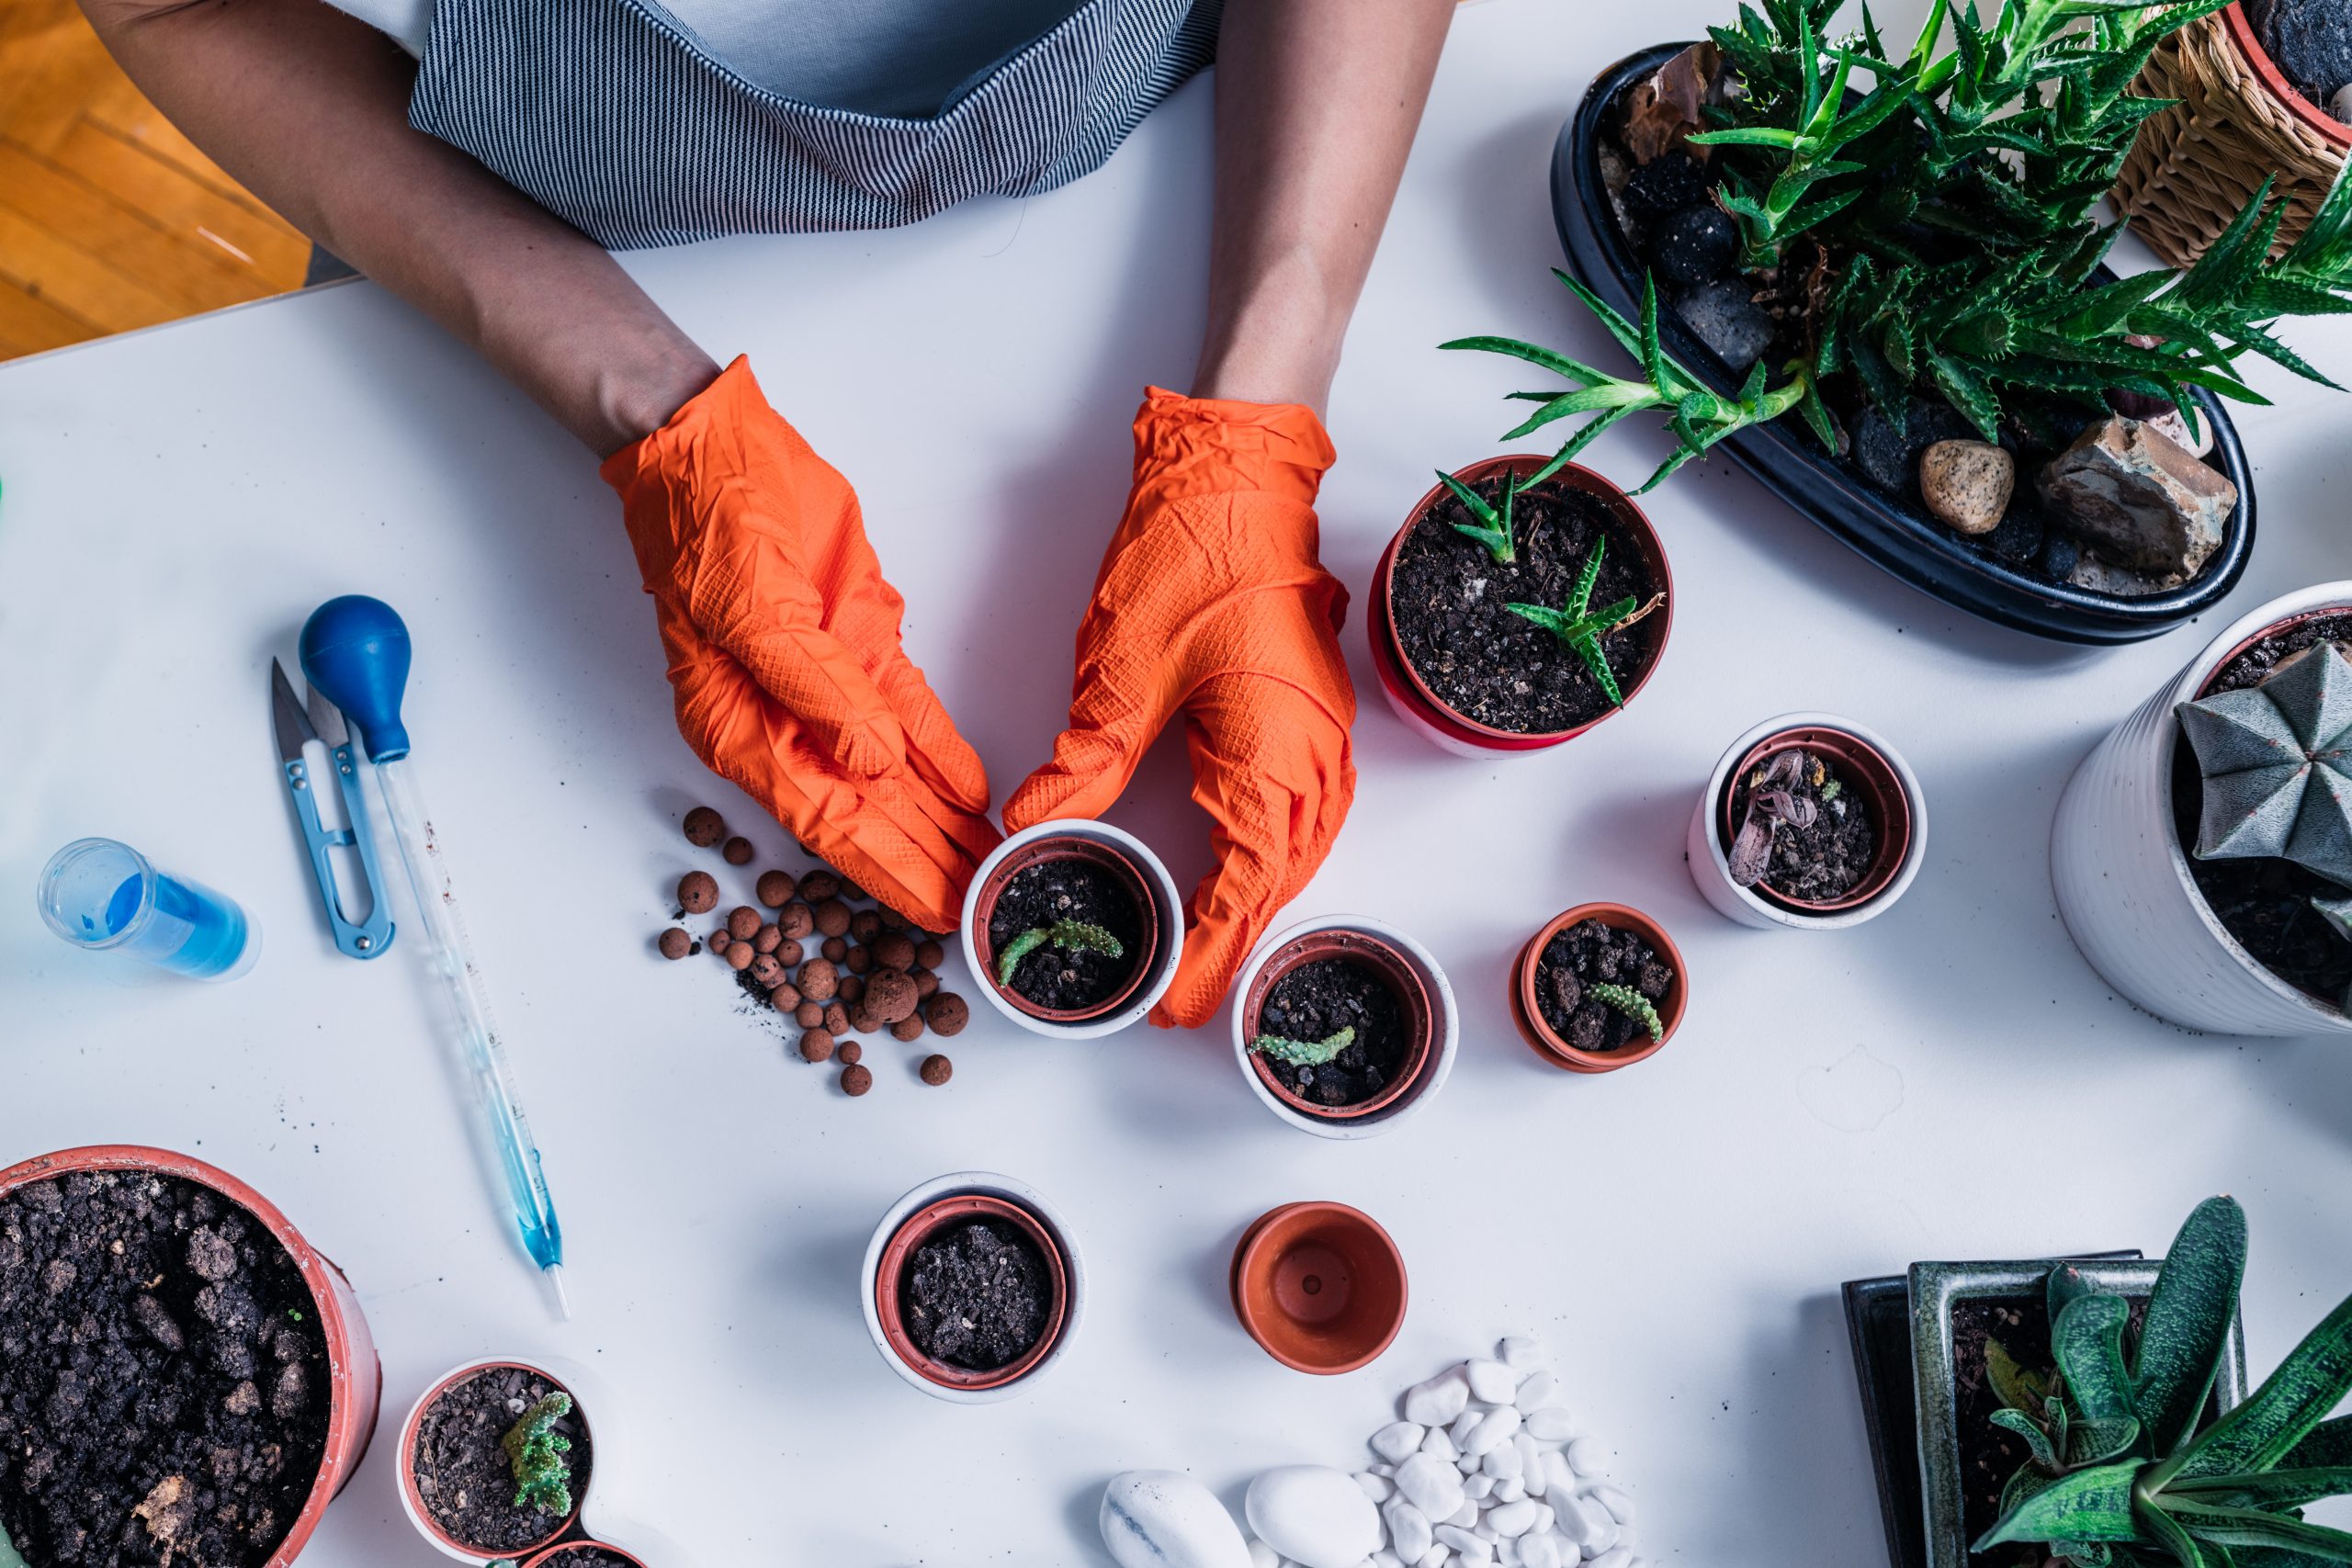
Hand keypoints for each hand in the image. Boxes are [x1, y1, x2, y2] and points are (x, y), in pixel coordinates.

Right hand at [602, 357, 997, 930]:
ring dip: (944, 821)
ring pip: (897, 775)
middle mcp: (783, 723)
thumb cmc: (706, 523)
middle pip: (869, 814)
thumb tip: (870, 767)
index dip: (887, 872)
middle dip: (928, 863)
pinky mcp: (859, 645)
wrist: (714, 442)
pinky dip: (943, 755)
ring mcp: (828, 686)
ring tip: (996, 866)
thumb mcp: (751, 612)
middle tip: (989, 907)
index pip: (828, 824)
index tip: (938, 914)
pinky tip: (977, 794)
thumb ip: (814, 694)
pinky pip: (910, 715)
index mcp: (741, 732)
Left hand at [1005, 389, 1355, 1027]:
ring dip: (1259, 904)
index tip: (1173, 1004)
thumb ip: (1085, 762)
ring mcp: (1323, 734)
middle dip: (1231, 945)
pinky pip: (1307, 810)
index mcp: (1271, 753)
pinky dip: (1277, 856)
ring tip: (1210, 952)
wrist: (1239, 473)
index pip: (1243, 887)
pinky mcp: (1313, 712)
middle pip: (1280, 882)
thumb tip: (1034, 830)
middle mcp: (1312, 755)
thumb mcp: (1122, 669)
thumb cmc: (1191, 555)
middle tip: (1180, 1001)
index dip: (1208, 952)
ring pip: (1302, 850)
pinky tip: (1246, 871)